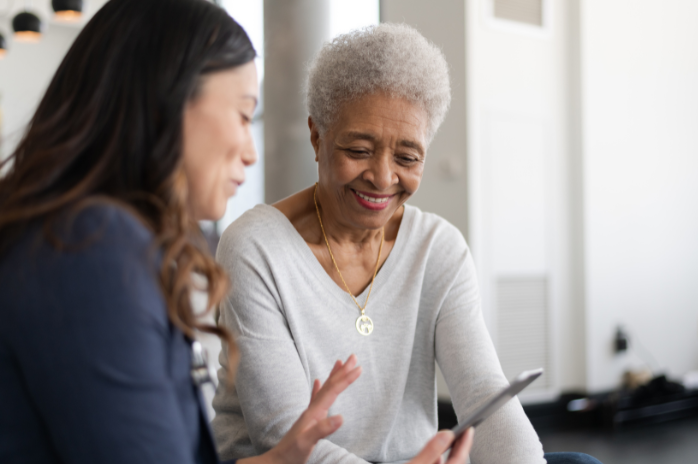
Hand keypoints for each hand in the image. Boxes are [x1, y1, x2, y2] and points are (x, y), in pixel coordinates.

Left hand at [239, 355, 361, 463]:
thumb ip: (322, 429)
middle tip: (353, 357)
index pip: (333, 391)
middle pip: (329, 385)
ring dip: (334, 375)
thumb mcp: (307, 442)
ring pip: (324, 389)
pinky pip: (315, 398)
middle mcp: (312, 409)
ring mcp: (310, 413)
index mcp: (314, 412)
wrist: (277, 461)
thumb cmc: (291, 453)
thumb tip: (341, 417)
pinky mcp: (308, 419)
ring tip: (340, 363)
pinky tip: (317, 381)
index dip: (346, 379)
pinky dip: (319, 388)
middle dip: (342, 371)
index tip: (359, 368)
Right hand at [408, 428, 473, 463]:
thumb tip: (447, 434)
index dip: (465, 444)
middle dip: (460, 449)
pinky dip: (440, 463)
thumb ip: (430, 450)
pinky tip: (438, 458)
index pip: (458, 460)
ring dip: (451, 456)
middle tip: (465, 432)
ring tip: (453, 441)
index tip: (469, 429)